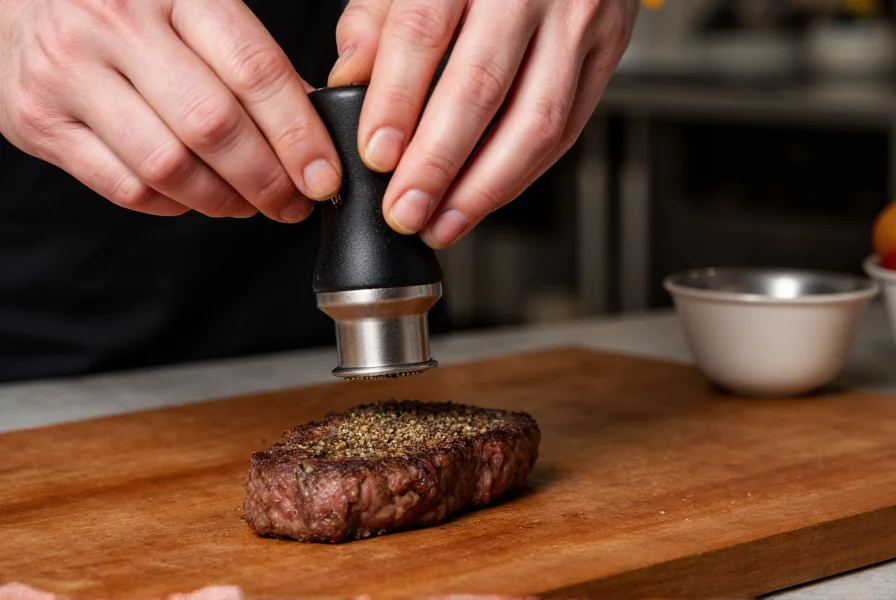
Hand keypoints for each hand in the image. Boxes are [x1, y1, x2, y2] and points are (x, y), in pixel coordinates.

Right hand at [0, 0, 341, 221]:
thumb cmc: (128, 12)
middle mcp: (114, 23)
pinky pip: (126, 187)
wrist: (20, 5)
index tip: (324, 176)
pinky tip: (192, 196)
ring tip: (247, 204)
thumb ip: (248, 60)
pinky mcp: (39, 122)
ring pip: (168, 165)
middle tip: (292, 203)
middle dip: (267, 179)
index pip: (254, 70)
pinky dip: (173, 204)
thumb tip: (313, 130)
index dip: (298, 135)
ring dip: (223, 200)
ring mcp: (68, 72)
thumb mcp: (192, 9)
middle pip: (213, 125)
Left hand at [329, 0, 637, 247]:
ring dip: (484, 188)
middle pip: (480, 86)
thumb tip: (348, 83)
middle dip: (437, 163)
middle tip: (405, 210)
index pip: (424, 33)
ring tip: (444, 223)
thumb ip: (376, 21)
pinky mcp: (608, 51)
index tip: (377, 156)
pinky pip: (567, 129)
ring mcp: (580, 19)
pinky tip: (484, 199)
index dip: (396, 101)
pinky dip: (523, 174)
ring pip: (535, 122)